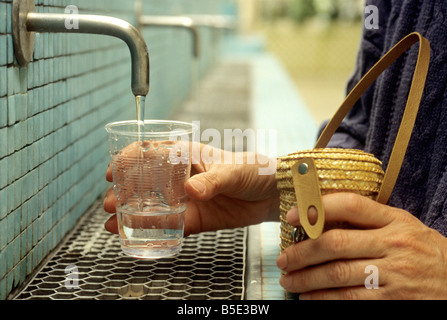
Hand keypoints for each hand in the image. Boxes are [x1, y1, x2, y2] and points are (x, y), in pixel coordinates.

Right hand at [104, 143, 279, 235]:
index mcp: (187, 156)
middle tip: (109, 204)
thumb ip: (212, 180)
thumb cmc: (254, 171)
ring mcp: (187, 200)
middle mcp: (182, 178)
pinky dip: (154, 232)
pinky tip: (137, 237)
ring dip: (132, 214)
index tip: (113, 172)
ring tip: (113, 224)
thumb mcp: (233, 171)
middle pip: (146, 183)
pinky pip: (171, 226)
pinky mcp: (196, 219)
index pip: (152, 153)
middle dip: (123, 192)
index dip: (128, 160)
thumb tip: (190, 191)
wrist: (274, 195)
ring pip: (154, 207)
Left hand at [277, 192, 446, 299]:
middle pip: (336, 243)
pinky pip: (350, 299)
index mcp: (394, 220)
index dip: (316, 208)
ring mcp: (394, 274)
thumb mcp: (402, 227)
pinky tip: (309, 298)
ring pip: (338, 274)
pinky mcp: (393, 300)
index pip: (351, 204)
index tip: (291, 216)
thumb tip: (320, 216)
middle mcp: (394, 244)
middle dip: (301, 252)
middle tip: (282, 259)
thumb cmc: (423, 252)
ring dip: (306, 278)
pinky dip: (324, 299)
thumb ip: (368, 220)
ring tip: (289, 280)